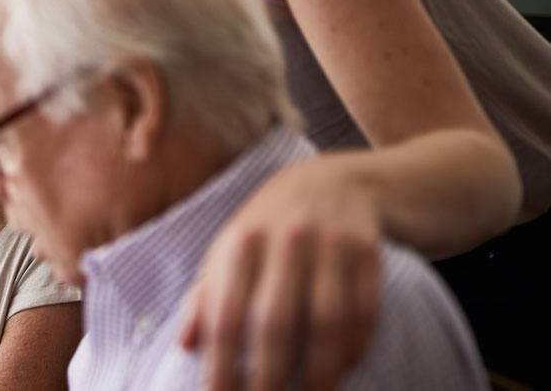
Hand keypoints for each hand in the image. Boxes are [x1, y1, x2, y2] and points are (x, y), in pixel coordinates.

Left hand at [179, 157, 381, 390]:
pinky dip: (355, 347)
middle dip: (269, 375)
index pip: (225, 312)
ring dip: (320, 370)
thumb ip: (207, 295)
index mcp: (240, 242)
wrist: (334, 181)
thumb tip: (185, 346)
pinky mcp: (367, 250)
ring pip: (326, 320)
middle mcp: (283, 240)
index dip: (220, 362)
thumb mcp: (230, 249)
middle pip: (275, 321)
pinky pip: (365, 310)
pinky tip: (343, 369)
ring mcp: (329, 243)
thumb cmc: (269, 227)